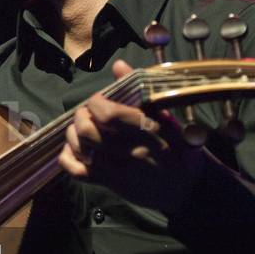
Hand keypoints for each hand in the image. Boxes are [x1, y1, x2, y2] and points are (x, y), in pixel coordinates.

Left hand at [58, 59, 206, 213]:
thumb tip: (118, 64)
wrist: (187, 188)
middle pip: (88, 131)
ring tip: (81, 127)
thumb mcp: (168, 117)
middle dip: (81, 116)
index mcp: (147, 131)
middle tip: (87, 112)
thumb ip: (140, 91)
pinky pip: (76, 171)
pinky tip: (74, 148)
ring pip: (79, 148)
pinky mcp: (109, 185)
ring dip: (73, 133)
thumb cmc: (179, 148)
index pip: (108, 114)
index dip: (96, 102)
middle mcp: (130, 152)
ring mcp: (117, 171)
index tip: (99, 99)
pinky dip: (67, 157)